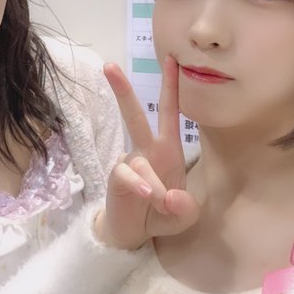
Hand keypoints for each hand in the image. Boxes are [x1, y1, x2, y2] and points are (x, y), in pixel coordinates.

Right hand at [95, 56, 199, 249]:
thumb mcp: (184, 216)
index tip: (171, 60)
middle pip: (135, 115)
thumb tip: (170, 197)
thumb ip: (185, 208)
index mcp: (168, 150)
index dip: (171, 87)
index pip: (170, 113)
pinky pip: (128, 176)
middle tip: (108, 66)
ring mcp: (130, 163)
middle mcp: (147, 150)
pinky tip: (145, 196)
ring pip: (141, 162)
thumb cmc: (162, 215)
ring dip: (152, 185)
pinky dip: (139, 186)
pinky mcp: (117, 178)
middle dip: (122, 90)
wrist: (133, 233)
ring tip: (158, 202)